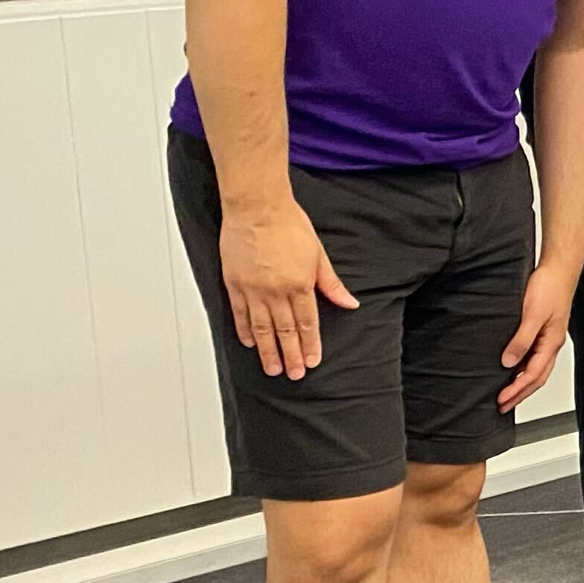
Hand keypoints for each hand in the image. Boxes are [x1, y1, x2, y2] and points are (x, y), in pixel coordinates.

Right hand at [218, 199, 359, 379]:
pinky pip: (239, 314)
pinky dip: (245, 331)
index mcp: (300, 285)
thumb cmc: (289, 224)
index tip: (312, 361)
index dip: (310, 345)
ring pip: (261, 328)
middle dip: (290, 355)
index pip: (306, 323)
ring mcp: (253, 290)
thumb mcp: (318, 254)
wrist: (257, 208)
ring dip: (267, 350)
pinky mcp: (234, 284)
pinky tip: (250, 343)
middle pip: (284, 331)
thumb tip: (349, 302)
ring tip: (273, 368)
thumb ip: (331, 283)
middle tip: (294, 374)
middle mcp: (275, 292)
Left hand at [497, 260, 577, 409]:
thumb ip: (521, 339)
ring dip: (522, 384)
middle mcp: (551, 344)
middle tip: (503, 406)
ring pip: (536, 369)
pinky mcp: (543, 330)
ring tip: (507, 393)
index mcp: (551, 343)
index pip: (533, 375)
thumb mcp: (533, 314)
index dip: (516, 390)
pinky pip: (533, 356)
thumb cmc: (550, 287)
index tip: (501, 400)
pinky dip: (524, 368)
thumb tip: (509, 362)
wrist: (559, 269)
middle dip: (520, 394)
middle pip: (537, 377)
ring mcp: (548, 338)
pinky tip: (513, 368)